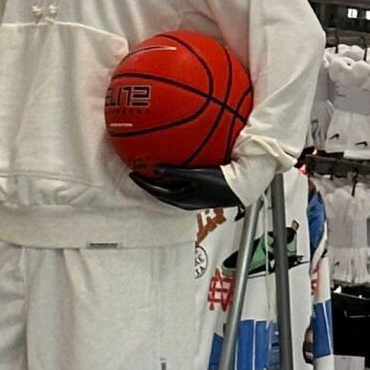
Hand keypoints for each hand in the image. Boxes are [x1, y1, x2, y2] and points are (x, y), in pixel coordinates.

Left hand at [129, 165, 243, 211]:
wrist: (238, 189)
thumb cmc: (218, 183)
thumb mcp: (195, 175)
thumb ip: (175, 172)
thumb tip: (156, 168)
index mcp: (180, 199)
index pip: (155, 192)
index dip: (142, 183)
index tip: (132, 174)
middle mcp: (183, 201)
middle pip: (161, 192)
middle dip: (150, 182)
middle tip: (140, 171)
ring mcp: (190, 198)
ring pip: (170, 189)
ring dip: (161, 180)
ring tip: (154, 169)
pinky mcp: (197, 193)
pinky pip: (179, 185)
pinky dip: (173, 178)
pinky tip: (175, 169)